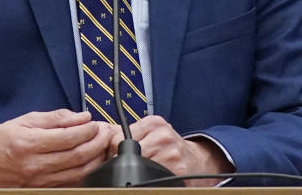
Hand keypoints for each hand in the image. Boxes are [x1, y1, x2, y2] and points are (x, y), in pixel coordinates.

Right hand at [0, 109, 116, 187]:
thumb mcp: (23, 120)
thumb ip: (53, 118)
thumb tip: (79, 117)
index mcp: (30, 143)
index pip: (67, 137)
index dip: (85, 129)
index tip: (93, 121)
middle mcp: (36, 165)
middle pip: (76, 156)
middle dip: (96, 143)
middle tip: (105, 132)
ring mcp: (40, 182)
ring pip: (76, 172)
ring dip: (94, 158)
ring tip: (102, 145)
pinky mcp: (42, 190)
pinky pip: (69, 182)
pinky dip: (83, 171)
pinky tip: (90, 161)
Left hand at [108, 116, 231, 186]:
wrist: (196, 161)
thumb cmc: (169, 147)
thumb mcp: (152, 133)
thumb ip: (131, 134)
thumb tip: (105, 140)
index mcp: (153, 123)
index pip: (118, 136)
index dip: (112, 149)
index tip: (114, 154)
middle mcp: (163, 134)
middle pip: (126, 151)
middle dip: (123, 161)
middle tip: (129, 165)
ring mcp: (170, 152)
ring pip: (138, 165)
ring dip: (136, 171)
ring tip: (143, 169)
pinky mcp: (177, 169)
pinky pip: (151, 176)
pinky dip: (147, 178)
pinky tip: (152, 175)